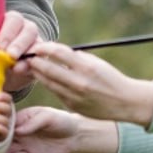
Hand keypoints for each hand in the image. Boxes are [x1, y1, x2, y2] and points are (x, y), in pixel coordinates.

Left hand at [0, 10, 40, 92]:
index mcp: (10, 22)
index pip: (14, 19)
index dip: (8, 32)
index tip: (0, 46)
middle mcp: (26, 30)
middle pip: (30, 30)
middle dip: (19, 44)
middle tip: (10, 56)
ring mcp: (35, 44)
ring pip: (38, 46)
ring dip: (26, 57)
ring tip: (15, 68)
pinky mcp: (39, 60)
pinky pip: (40, 61)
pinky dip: (30, 67)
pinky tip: (20, 72)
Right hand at [3, 106, 120, 152]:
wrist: (74, 136)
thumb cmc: (61, 120)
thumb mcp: (48, 117)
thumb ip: (33, 122)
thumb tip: (18, 131)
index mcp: (20, 118)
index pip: (4, 118)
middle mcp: (18, 131)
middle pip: (1, 133)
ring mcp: (22, 144)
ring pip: (5, 147)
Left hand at [27, 41, 152, 126]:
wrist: (124, 102)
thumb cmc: (110, 78)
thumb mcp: (96, 63)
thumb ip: (76, 58)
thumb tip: (56, 52)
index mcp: (86, 67)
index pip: (58, 53)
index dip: (45, 48)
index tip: (38, 46)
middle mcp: (79, 82)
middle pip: (48, 68)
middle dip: (35, 61)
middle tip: (28, 55)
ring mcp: (74, 96)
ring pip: (48, 82)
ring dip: (38, 73)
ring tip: (32, 66)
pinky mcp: (72, 105)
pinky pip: (55, 92)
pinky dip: (48, 83)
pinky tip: (44, 78)